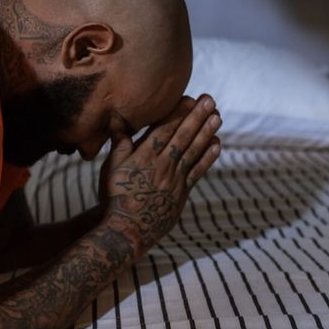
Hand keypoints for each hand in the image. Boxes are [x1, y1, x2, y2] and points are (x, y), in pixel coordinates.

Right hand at [99, 94, 221, 255]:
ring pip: (193, 151)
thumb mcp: (110, 168)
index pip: (164, 129)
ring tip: (218, 116)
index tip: (189, 98)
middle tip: (210, 100)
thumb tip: (118, 121)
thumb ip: (119, 144)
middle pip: (182, 136)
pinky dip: (208, 157)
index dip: (177, 112)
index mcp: (144, 157)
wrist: (126, 230)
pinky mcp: (182, 193)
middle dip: (197, 116)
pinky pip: (198, 171)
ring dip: (207, 132)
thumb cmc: (114, 197)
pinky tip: (217, 144)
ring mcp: (174, 179)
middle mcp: (162, 165)